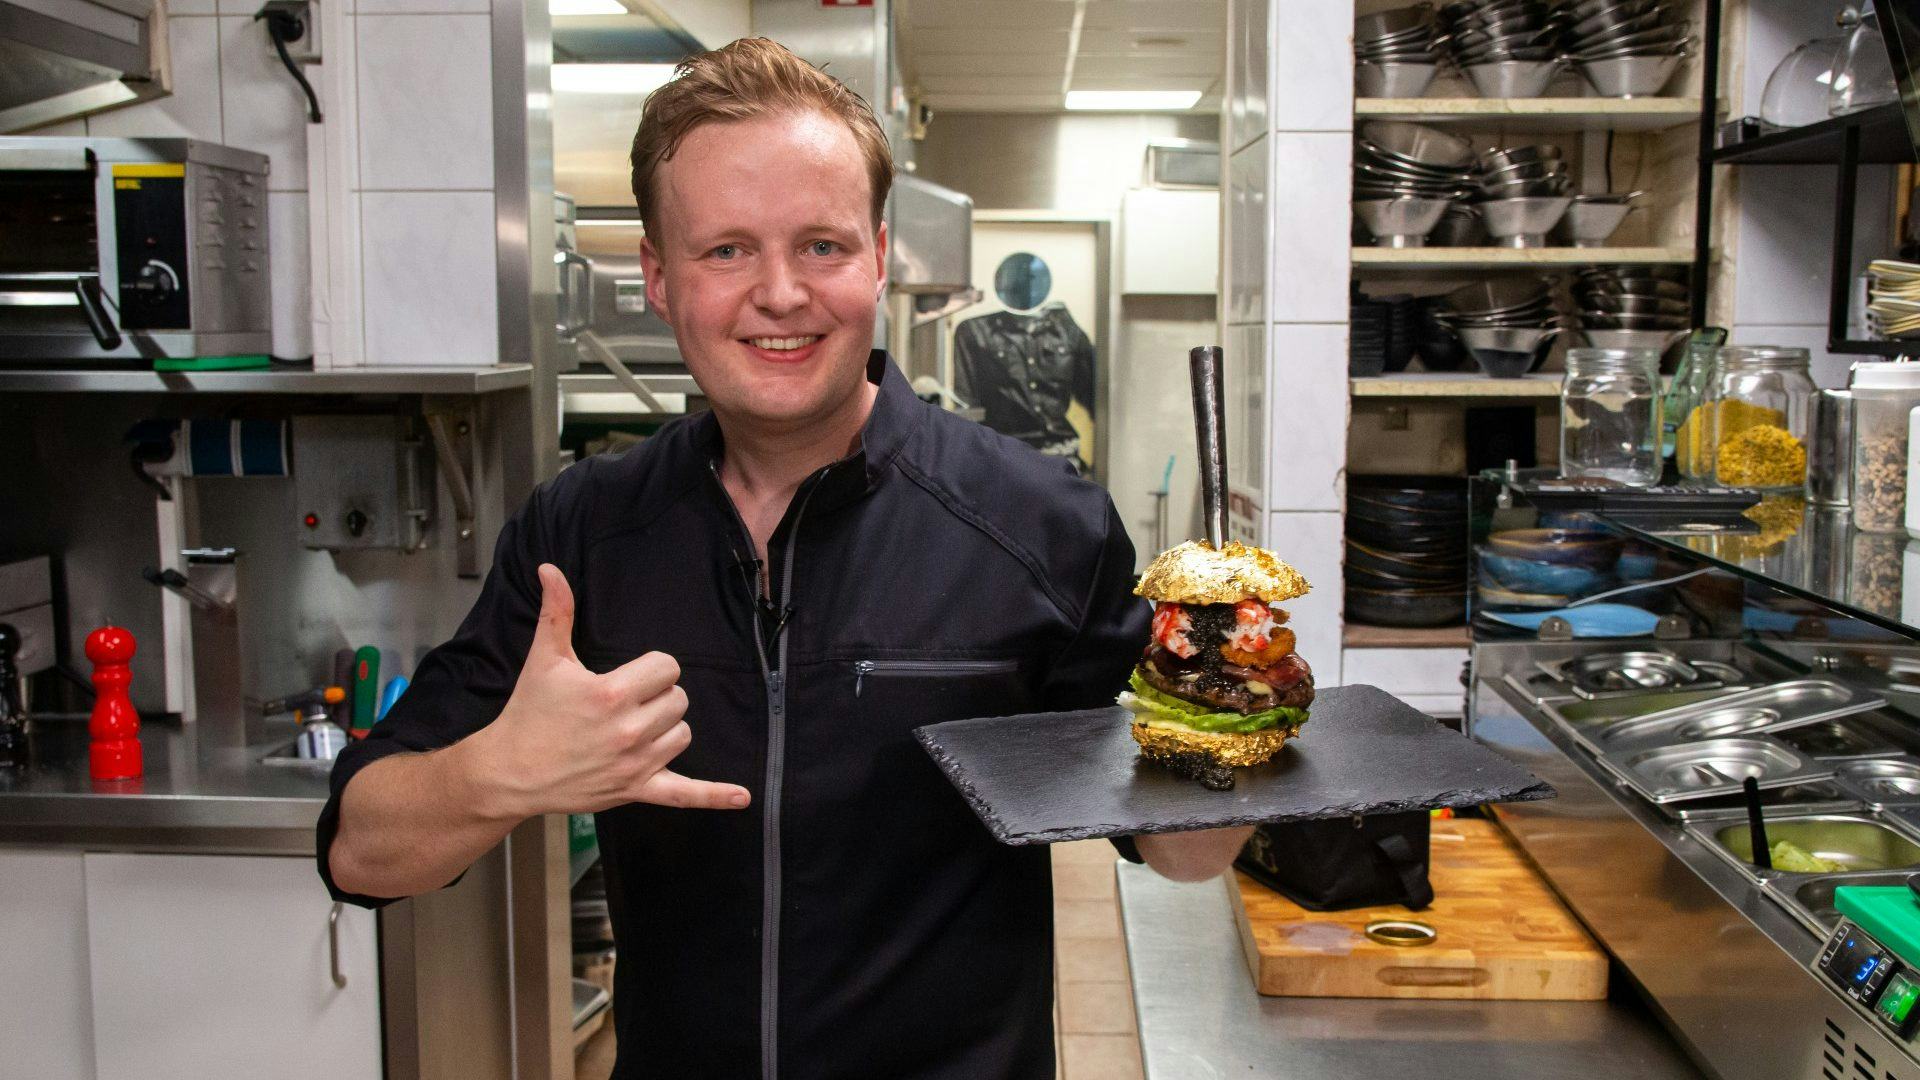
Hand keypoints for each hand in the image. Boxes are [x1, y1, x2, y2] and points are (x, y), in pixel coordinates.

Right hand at [464, 563, 750, 817]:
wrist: (510, 770)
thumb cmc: (529, 713)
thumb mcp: (544, 659)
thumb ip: (557, 611)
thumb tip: (550, 569)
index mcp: (611, 693)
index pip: (668, 667)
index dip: (651, 669)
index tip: (629, 676)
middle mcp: (629, 729)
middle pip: (679, 699)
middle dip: (657, 697)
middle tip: (624, 704)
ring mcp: (635, 763)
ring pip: (683, 733)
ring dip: (667, 728)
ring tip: (633, 728)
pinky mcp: (636, 789)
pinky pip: (685, 794)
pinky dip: (714, 796)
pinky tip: (742, 798)